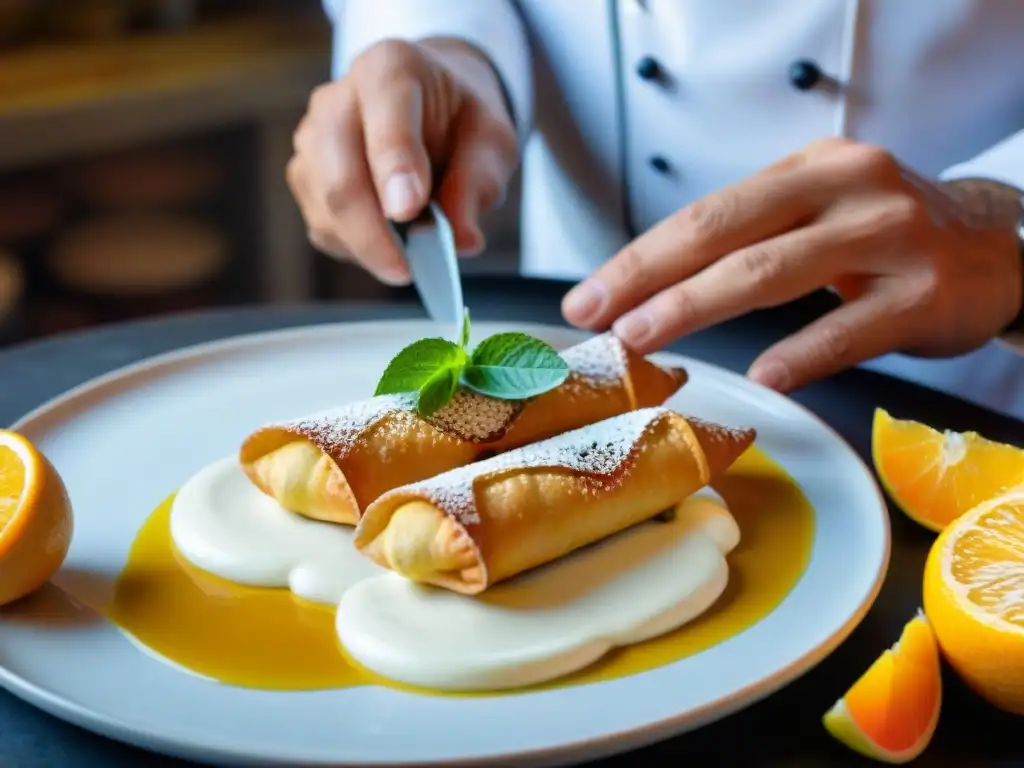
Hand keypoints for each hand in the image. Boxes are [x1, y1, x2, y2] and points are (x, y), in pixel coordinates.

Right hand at [287, 38, 517, 283]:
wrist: (432, 109)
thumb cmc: (461, 121)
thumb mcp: (491, 141)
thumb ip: (477, 183)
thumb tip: (462, 240)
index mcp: (390, 68)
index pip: (385, 112)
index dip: (394, 164)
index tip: (408, 211)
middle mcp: (338, 99)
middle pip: (340, 175)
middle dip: (372, 233)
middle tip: (407, 271)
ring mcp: (312, 139)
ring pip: (325, 208)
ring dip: (367, 247)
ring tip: (412, 259)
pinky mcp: (305, 178)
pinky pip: (322, 227)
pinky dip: (357, 250)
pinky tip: (389, 247)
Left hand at [562, 137, 1022, 391]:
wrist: (999, 246)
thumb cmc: (884, 235)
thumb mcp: (818, 210)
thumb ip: (749, 234)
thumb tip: (651, 282)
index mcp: (808, 168)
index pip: (706, 212)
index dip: (640, 256)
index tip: (587, 295)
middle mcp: (846, 189)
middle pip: (725, 234)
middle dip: (648, 278)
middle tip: (595, 317)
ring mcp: (889, 238)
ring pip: (772, 272)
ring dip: (696, 307)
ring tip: (641, 338)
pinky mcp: (923, 295)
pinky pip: (849, 329)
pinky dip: (801, 352)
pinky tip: (760, 374)